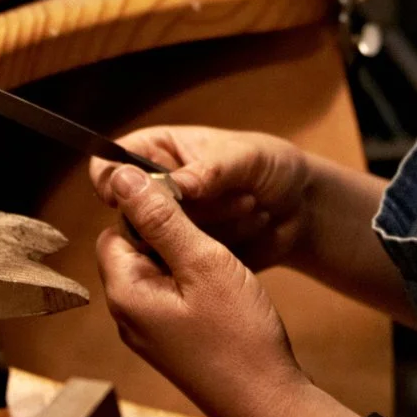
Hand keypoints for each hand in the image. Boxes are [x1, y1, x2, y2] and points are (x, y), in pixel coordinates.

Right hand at [88, 126, 317, 271]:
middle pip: (129, 212)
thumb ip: (209, 170)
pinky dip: (215, 252)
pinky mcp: (187, 257)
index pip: (113, 163)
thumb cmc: (273, 165)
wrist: (304, 208)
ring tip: (250, 206)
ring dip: (205, 230)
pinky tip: (251, 227)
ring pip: (158, 242)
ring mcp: (171, 227)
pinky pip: (183, 265)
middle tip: (221, 197)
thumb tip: (173, 185)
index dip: (112, 180)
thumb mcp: (247, 158)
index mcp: (160, 151)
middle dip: (174, 212)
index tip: (125, 196)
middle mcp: (158, 191)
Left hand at [94, 171, 353, 416]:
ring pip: (155, 272)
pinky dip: (193, 283)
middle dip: (169, 235)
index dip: (148, 211)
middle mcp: (127, 315)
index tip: (189, 210)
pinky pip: (170, 296)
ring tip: (222, 264)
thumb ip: (163, 219)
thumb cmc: (239, 336)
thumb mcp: (204, 263)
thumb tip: (123, 178)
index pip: (116, 229)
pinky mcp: (170, 342)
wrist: (266, 401)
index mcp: (125, 292)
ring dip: (185, 259)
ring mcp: (148, 332)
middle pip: (133, 250)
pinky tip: (223, 288)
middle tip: (212, 238)